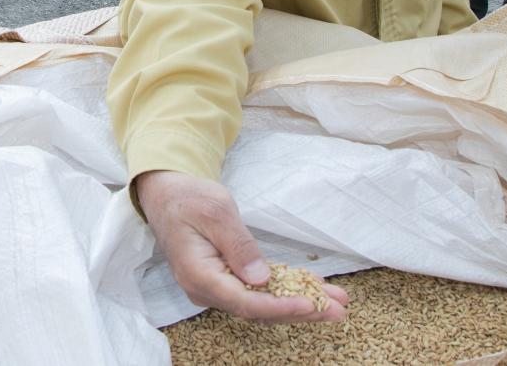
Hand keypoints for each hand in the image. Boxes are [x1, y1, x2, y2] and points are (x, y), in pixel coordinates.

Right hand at [135, 170, 347, 322]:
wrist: (167, 194)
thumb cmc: (188, 198)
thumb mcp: (216, 211)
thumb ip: (239, 245)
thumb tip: (261, 279)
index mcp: (200, 276)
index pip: (246, 302)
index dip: (281, 307)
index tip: (312, 305)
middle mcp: (207, 290)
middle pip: (259, 310)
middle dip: (302, 311)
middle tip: (339, 310)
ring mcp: (216, 287)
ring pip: (262, 303)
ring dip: (300, 302)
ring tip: (337, 301)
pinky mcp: (225, 279)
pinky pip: (259, 291)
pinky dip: (287, 290)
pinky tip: (314, 288)